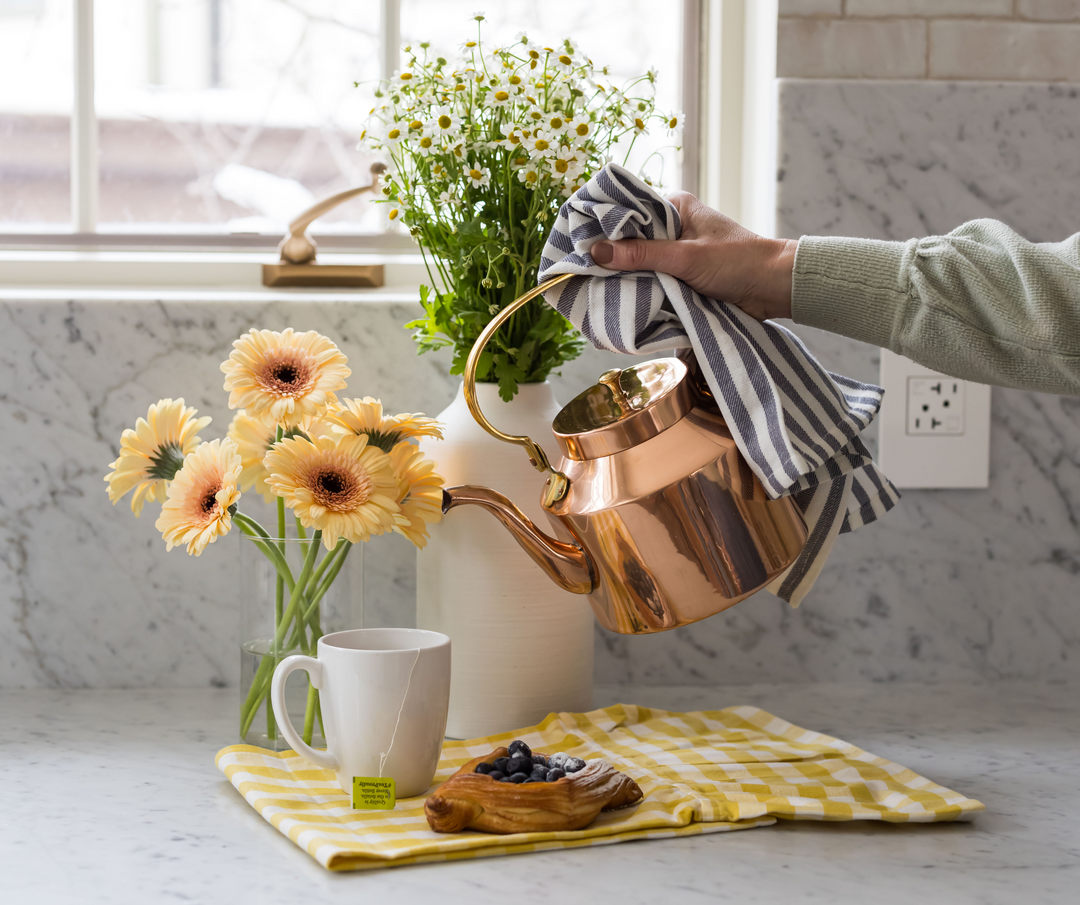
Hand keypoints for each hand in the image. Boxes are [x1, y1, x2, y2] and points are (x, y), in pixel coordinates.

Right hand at [589, 192, 796, 320]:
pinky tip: (623, 299)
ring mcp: (679, 253)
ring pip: (641, 262)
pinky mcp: (684, 276)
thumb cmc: (738, 262)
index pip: (628, 210)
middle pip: (631, 239)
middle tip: (582, 271)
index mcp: (676, 207)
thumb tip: (596, 252)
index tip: (578, 242)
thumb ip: (641, 255)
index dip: (603, 225)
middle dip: (612, 256)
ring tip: (596, 287)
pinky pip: (654, 280)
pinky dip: (642, 289)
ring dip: (627, 276)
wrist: (775, 288)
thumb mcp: (685, 257)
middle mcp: (675, 226)